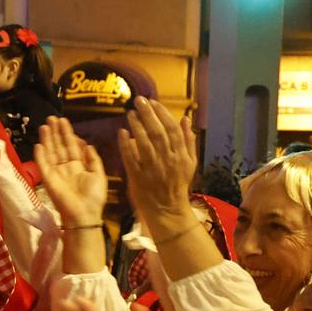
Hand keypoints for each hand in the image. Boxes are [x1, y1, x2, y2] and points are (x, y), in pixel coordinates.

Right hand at [34, 117, 108, 228]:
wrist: (85, 214)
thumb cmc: (94, 197)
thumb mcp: (99, 175)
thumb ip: (93, 159)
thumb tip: (88, 144)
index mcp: (79, 166)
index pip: (71, 146)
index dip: (68, 134)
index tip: (64, 122)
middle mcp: (66, 168)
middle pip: (59, 146)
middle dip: (55, 132)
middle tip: (52, 118)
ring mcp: (56, 173)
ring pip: (50, 153)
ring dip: (47, 139)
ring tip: (45, 126)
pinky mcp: (48, 180)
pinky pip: (43, 165)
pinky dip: (40, 155)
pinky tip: (39, 144)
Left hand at [117, 98, 199, 229]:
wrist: (168, 209)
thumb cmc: (178, 184)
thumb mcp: (190, 162)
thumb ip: (188, 140)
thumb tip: (186, 119)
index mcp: (181, 155)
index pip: (171, 129)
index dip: (162, 114)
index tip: (153, 102)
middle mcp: (168, 160)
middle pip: (158, 133)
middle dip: (148, 115)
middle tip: (138, 101)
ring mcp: (153, 169)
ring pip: (145, 143)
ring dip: (137, 126)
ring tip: (130, 113)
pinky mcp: (138, 178)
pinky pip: (131, 159)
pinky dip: (126, 145)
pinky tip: (122, 132)